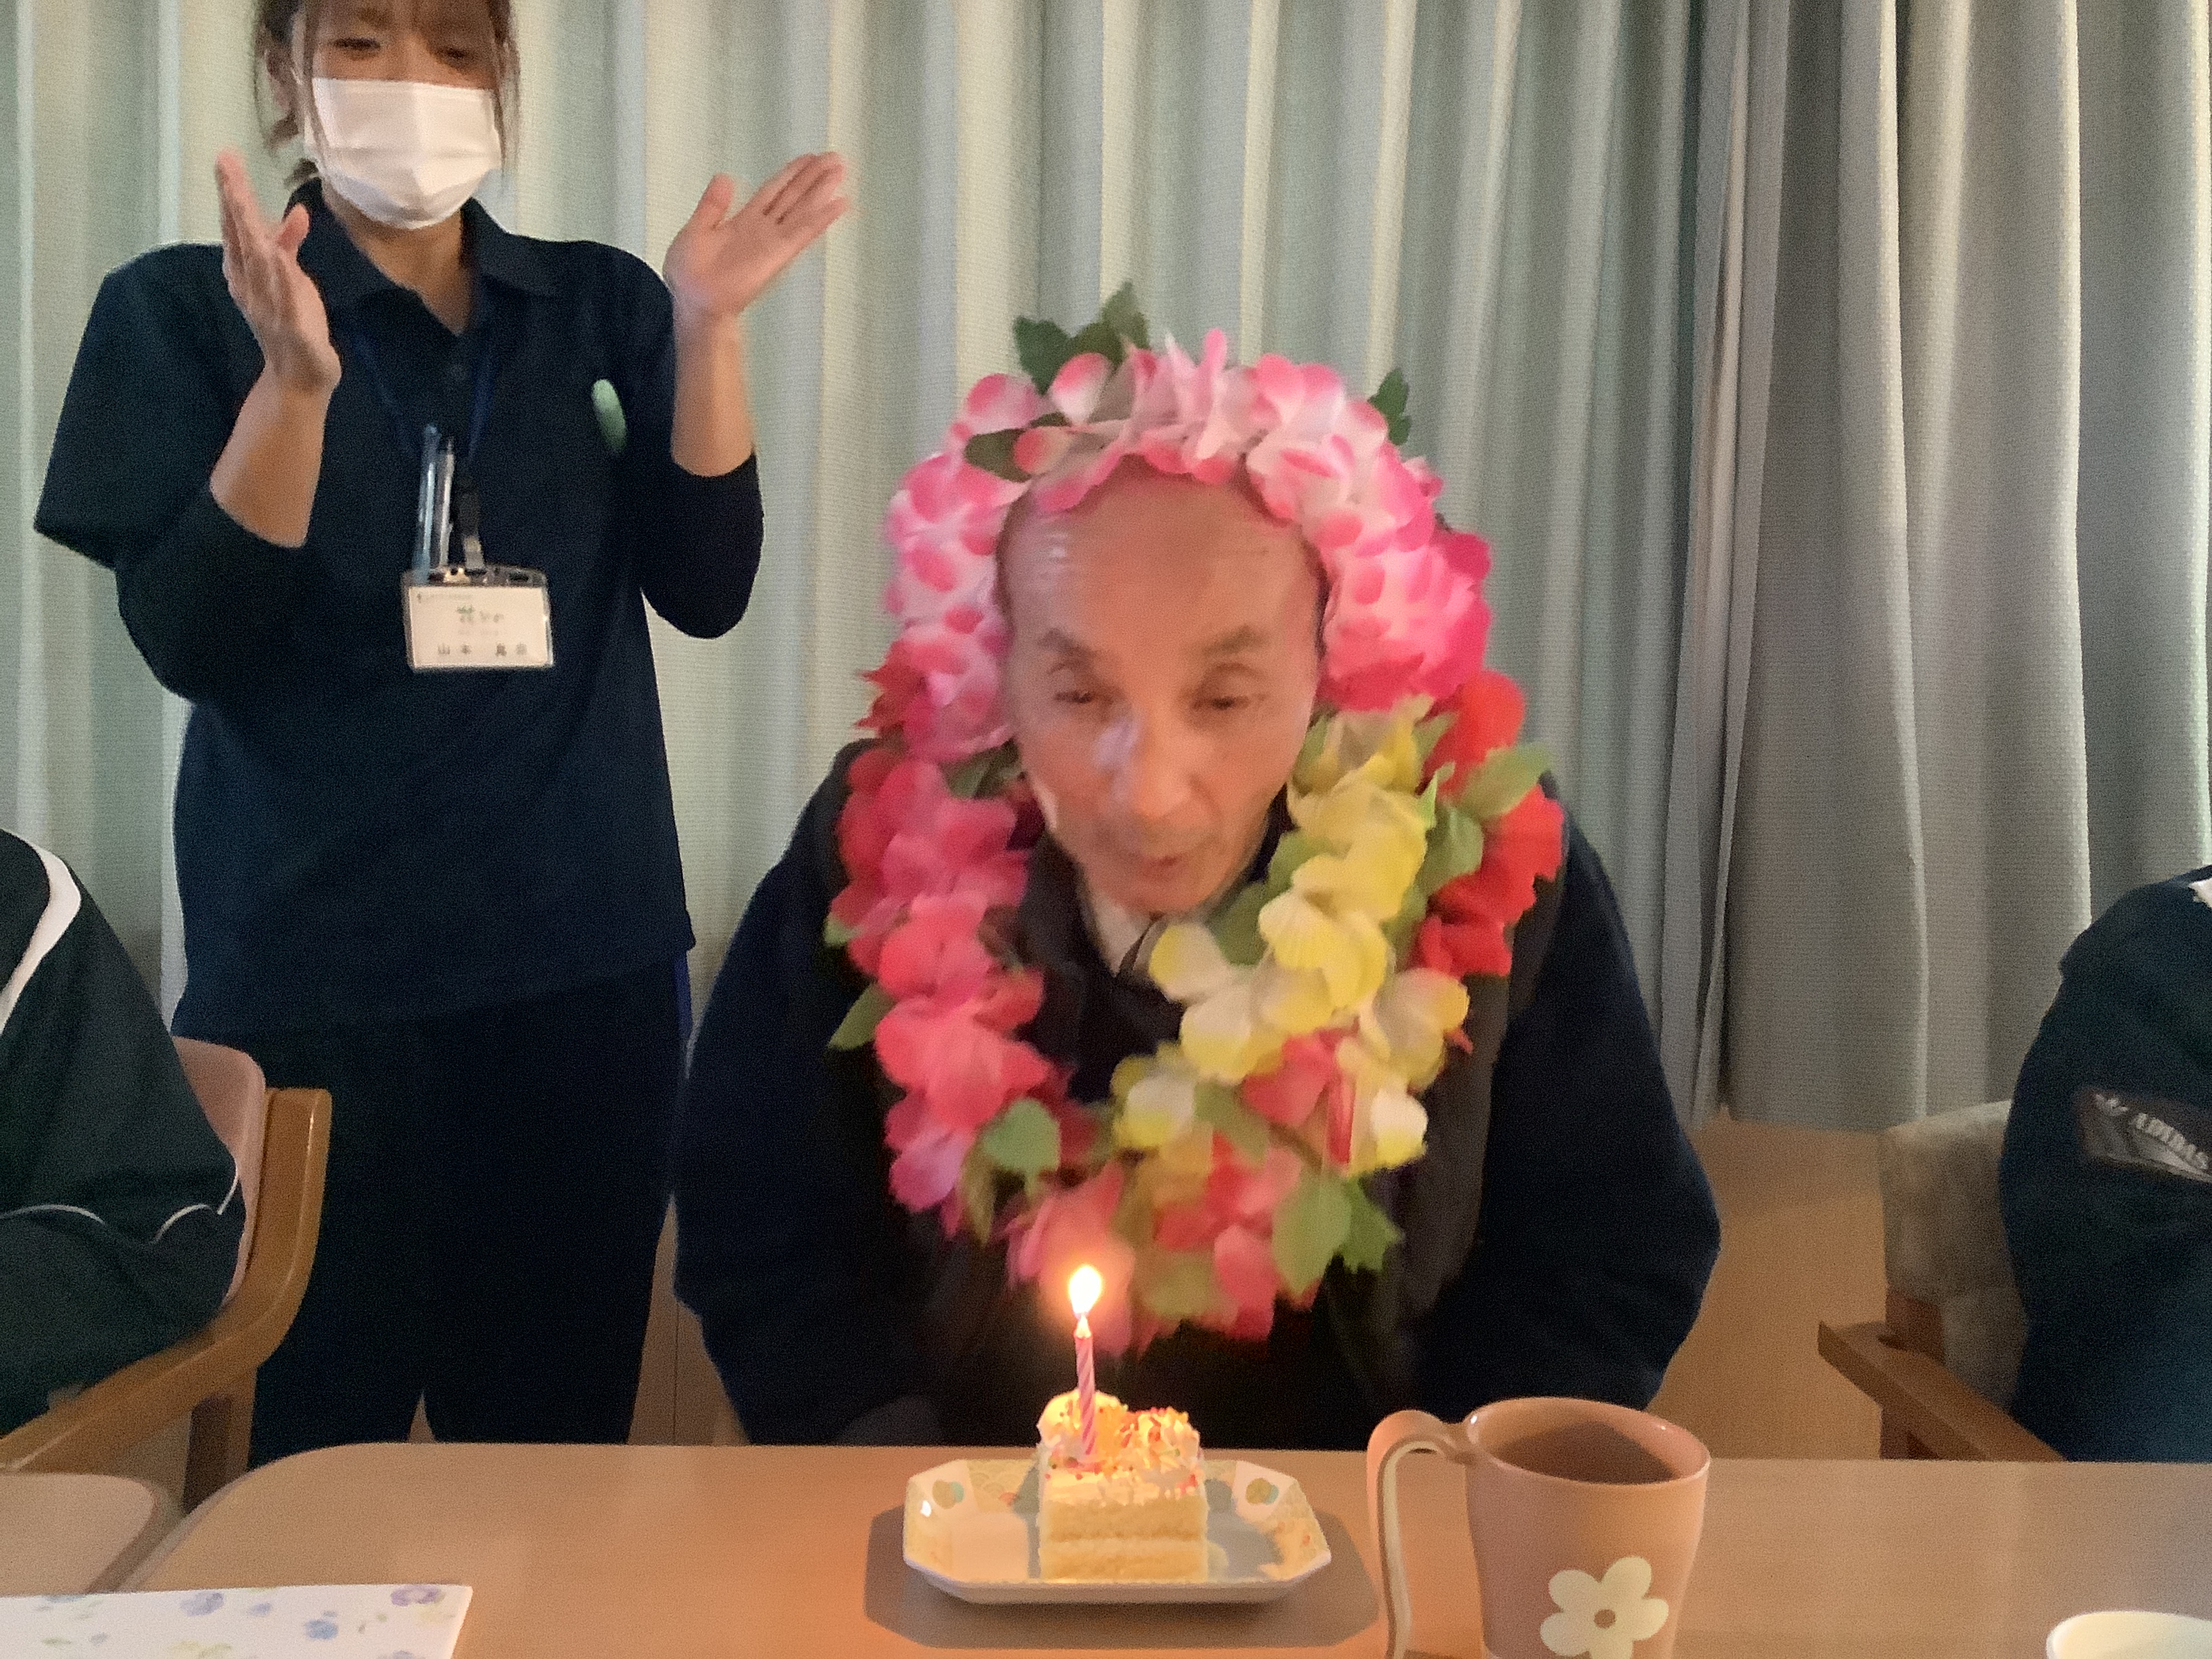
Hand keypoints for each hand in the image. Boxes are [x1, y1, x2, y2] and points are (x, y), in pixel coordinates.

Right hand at [215, 150, 339, 395]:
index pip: (239, 227)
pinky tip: (279, 258)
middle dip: (235, 202)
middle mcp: (253, 285)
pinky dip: (283, 281)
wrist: (297, 378)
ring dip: (252, 232)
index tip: (226, 159)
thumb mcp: (292, 277)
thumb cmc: (293, 322)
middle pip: (243, 238)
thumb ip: (290, 245)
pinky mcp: (294, 330)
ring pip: (260, 265)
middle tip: (226, 166)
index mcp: (249, 272)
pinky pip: (287, 303)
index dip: (232, 194)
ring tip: (243, 199)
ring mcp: (271, 307)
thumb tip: (297, 212)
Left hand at [663, 153, 849, 327]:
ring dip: (822, 190)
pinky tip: (840, 204)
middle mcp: (764, 228)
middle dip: (813, 177)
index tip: (808, 158)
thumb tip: (725, 176)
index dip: (790, 175)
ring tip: (840, 170)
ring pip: (802, 209)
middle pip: (793, 196)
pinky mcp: (779, 253)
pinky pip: (804, 231)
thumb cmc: (689, 273)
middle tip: (834, 158)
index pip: (773, 192)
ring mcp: (774, 240)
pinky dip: (822, 217)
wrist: (694, 302)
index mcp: (743, 221)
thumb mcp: (694, 230)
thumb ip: (712, 206)